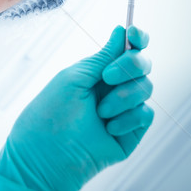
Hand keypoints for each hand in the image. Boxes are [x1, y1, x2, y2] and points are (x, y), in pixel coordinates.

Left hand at [0, 25, 153, 190]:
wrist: (44, 157)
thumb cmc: (50, 115)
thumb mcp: (74, 77)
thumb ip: (102, 57)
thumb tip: (120, 33)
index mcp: (98, 72)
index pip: (127, 49)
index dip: (136, 38)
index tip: (134, 34)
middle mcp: (113, 88)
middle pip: (142, 65)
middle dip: (130, 66)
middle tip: (107, 77)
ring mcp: (123, 110)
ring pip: (146, 88)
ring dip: (124, 96)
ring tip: (100, 112)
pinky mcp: (131, 133)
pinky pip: (146, 114)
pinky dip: (129, 117)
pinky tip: (109, 128)